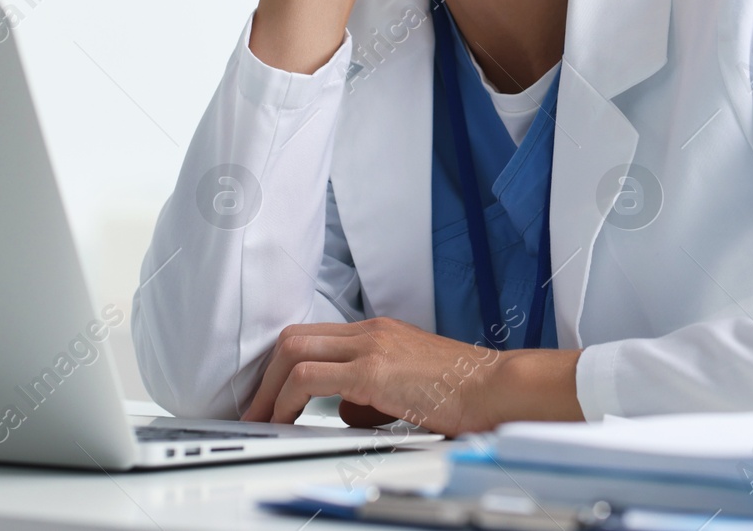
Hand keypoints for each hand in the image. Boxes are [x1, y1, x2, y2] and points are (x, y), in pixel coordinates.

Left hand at [239, 316, 584, 436]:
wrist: (497, 388)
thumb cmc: (464, 393)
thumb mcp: (409, 387)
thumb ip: (373, 393)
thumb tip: (344, 410)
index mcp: (379, 332)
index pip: (315, 335)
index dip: (283, 364)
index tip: (271, 393)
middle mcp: (370, 331)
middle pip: (294, 337)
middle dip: (266, 375)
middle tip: (256, 407)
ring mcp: (370, 346)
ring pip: (293, 351)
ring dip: (269, 388)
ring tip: (262, 418)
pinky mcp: (373, 371)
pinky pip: (309, 378)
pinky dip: (286, 399)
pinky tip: (284, 421)